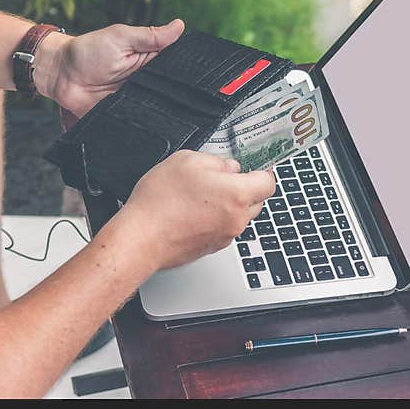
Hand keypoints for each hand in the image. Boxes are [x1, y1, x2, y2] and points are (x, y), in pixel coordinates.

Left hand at [34, 19, 185, 117]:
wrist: (60, 75)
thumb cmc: (87, 51)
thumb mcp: (121, 38)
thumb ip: (150, 36)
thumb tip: (179, 25)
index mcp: (149, 60)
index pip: (175, 66)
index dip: (186, 70)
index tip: (199, 73)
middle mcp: (146, 82)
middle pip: (169, 91)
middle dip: (175, 94)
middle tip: (182, 95)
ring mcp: (135, 101)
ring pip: (157, 109)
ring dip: (160, 110)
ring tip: (164, 108)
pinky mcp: (124, 116)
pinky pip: (138, 123)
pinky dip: (143, 124)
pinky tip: (149, 123)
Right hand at [116, 151, 276, 271]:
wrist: (141, 239)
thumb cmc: (160, 202)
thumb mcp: (186, 161)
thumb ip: (216, 161)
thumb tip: (228, 168)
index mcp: (237, 194)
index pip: (268, 182)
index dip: (262, 171)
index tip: (254, 166)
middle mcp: (236, 219)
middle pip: (256, 201)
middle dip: (243, 188)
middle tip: (219, 178)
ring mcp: (225, 236)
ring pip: (238, 215)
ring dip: (227, 204)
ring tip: (199, 194)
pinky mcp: (211, 247)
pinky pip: (222, 228)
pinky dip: (214, 219)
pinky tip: (191, 210)